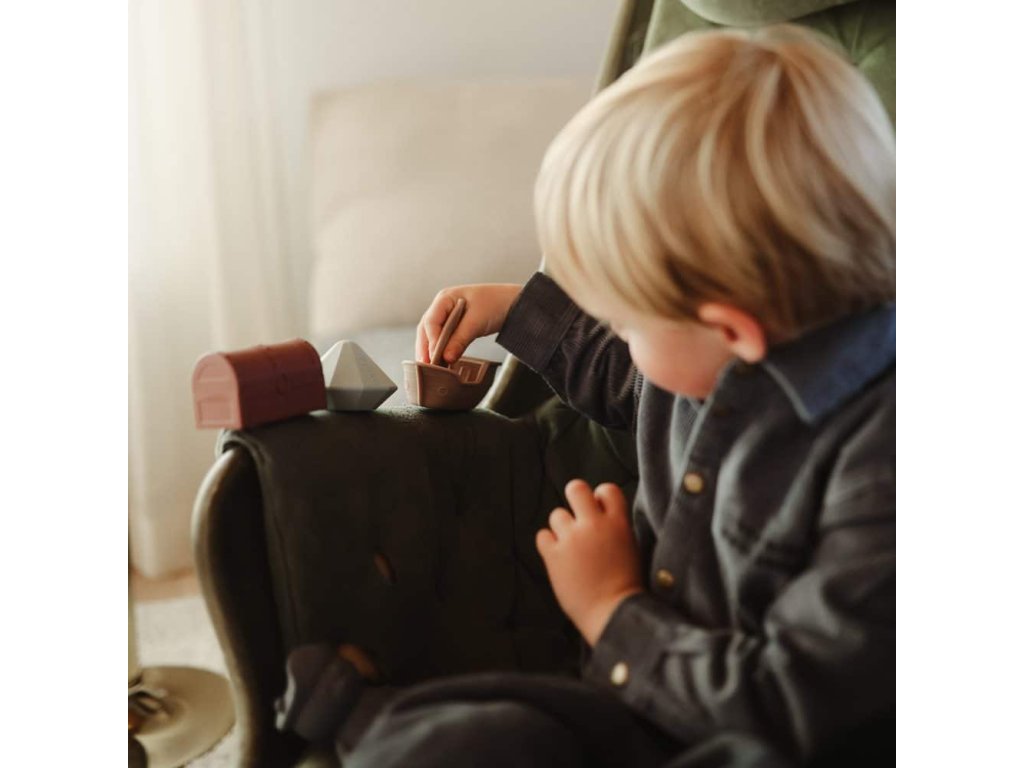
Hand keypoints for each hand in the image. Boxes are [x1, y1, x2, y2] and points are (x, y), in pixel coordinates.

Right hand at [416, 284, 522, 364]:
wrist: (515, 303)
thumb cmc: (497, 304)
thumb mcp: (477, 322)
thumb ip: (460, 339)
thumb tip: (446, 358)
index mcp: (445, 298)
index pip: (431, 321)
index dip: (431, 340)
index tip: (434, 357)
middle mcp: (443, 306)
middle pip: (427, 328)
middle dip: (425, 348)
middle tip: (425, 367)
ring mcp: (448, 315)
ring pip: (432, 334)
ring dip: (430, 350)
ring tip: (429, 367)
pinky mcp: (455, 325)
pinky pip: (443, 338)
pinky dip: (440, 349)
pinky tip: (440, 361)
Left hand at [536, 480, 643, 645]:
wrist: (614, 613)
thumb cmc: (626, 587)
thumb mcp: (630, 548)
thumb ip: (615, 528)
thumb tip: (600, 516)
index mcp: (618, 522)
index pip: (606, 489)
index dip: (600, 498)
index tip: (599, 512)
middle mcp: (594, 525)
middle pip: (576, 488)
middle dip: (575, 499)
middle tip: (578, 519)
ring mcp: (572, 539)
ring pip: (557, 514)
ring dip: (562, 528)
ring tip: (572, 549)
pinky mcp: (554, 555)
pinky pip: (542, 536)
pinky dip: (549, 545)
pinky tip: (559, 558)